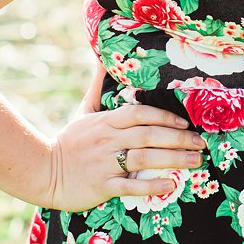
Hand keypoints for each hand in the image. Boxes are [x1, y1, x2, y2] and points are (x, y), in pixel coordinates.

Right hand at [40, 102, 204, 212]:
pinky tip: (170, 185)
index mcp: (105, 121)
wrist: (43, 171)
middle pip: (148, 136)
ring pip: (144, 159)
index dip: (164, 116)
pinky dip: (152, 186)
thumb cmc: (69, 142)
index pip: (139, 114)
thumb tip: (104, 57)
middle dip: (178, 138)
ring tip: (195, 161)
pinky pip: (131, 186)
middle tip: (200, 143)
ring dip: (172, 160)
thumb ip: (99, 87)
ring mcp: (105, 163)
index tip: (184, 122)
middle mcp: (107, 140)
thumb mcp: (84, 111)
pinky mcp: (102, 186)